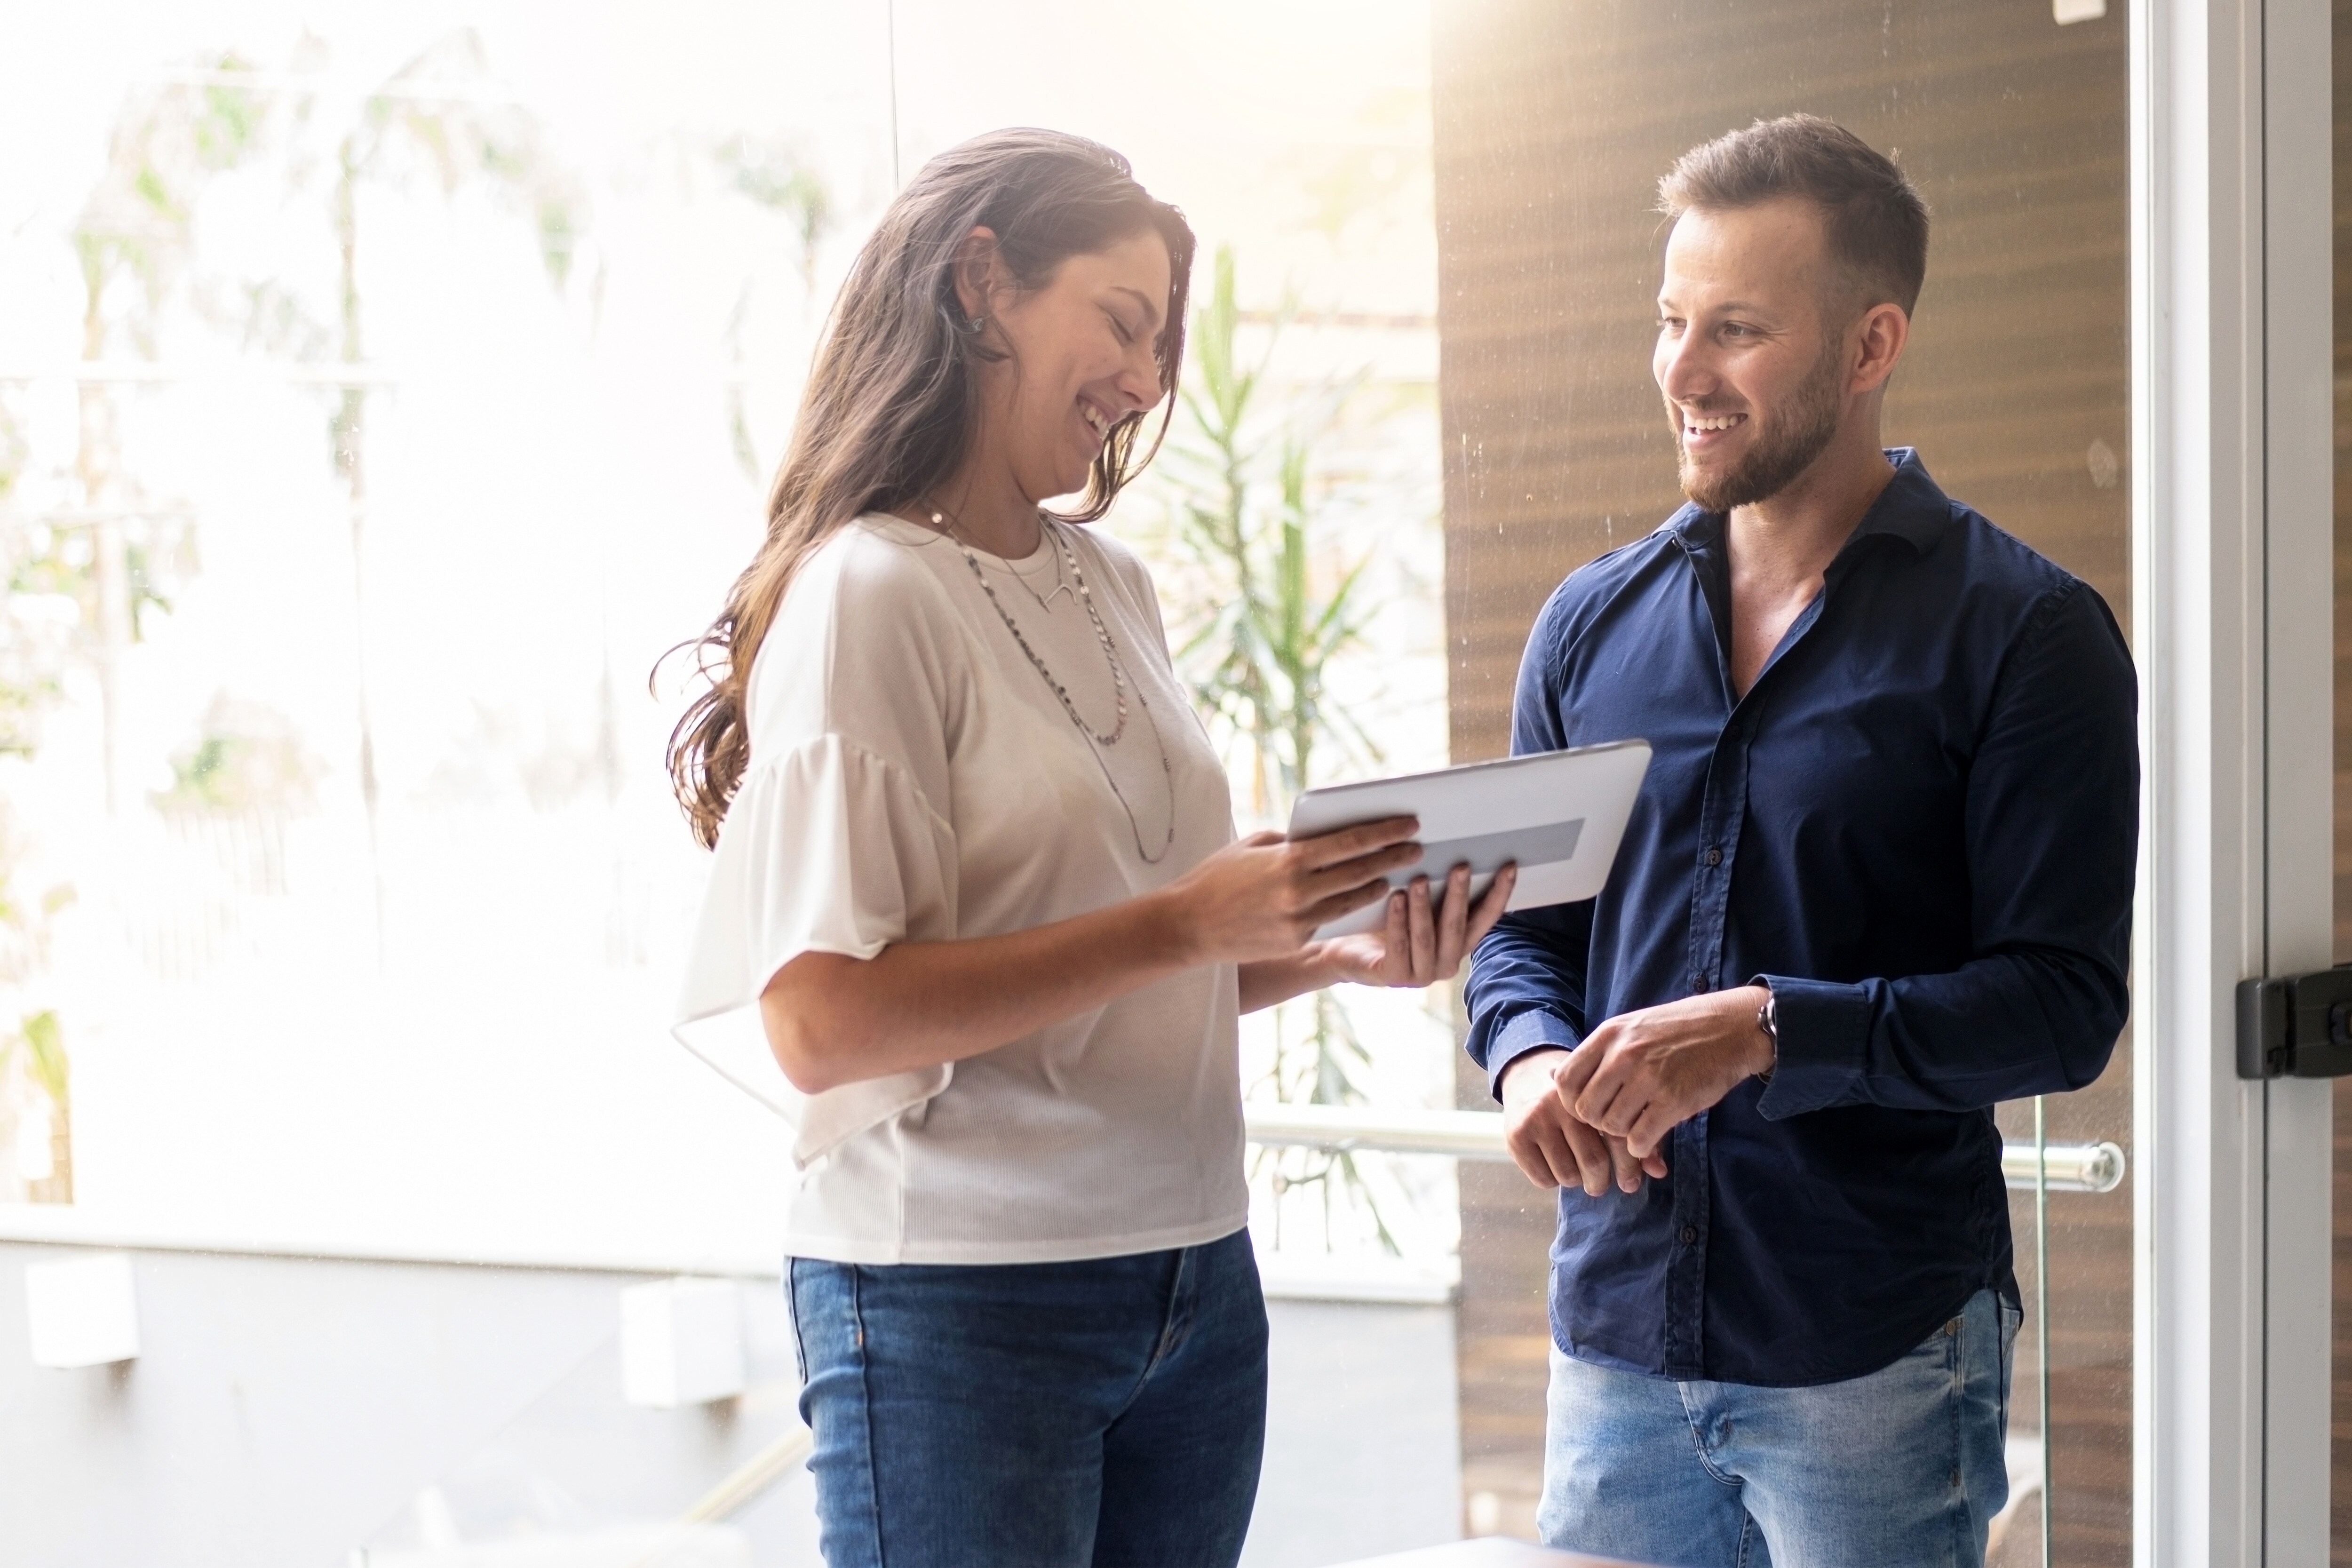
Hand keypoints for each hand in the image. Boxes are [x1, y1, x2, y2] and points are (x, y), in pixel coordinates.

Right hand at [1164, 818, 1422, 965]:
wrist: (1189, 925)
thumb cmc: (1217, 878)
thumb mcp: (1252, 845)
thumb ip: (1289, 841)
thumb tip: (1323, 836)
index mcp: (1289, 859)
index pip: (1349, 842)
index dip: (1384, 833)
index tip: (1409, 825)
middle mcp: (1299, 890)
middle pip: (1360, 872)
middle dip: (1393, 858)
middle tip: (1416, 849)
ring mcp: (1299, 919)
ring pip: (1353, 901)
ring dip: (1379, 887)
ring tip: (1396, 876)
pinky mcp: (1296, 940)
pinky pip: (1331, 920)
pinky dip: (1350, 908)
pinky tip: (1365, 900)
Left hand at [1314, 862, 1517, 988]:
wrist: (1346, 953)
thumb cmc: (1387, 923)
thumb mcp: (1419, 905)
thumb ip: (1439, 891)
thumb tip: (1457, 852)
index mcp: (1458, 944)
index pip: (1485, 918)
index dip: (1499, 894)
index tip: (1508, 866)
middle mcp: (1446, 962)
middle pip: (1457, 926)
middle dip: (1459, 895)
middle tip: (1460, 867)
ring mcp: (1422, 974)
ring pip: (1427, 937)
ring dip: (1424, 907)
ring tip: (1420, 879)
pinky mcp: (1394, 977)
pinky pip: (1399, 945)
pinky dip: (1397, 921)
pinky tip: (1395, 898)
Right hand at [1499, 1048, 1666, 1196]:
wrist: (1526, 1070)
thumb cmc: (1578, 1093)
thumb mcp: (1607, 1101)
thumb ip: (1635, 1132)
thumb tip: (1660, 1172)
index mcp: (1589, 1091)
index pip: (1617, 1138)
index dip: (1629, 1166)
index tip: (1631, 1183)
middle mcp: (1561, 1104)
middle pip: (1594, 1162)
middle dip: (1601, 1181)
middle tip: (1600, 1183)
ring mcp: (1535, 1119)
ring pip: (1568, 1175)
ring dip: (1576, 1181)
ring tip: (1576, 1171)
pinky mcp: (1516, 1136)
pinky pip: (1543, 1179)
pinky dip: (1552, 1180)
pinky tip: (1554, 1164)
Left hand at [1556, 986, 1774, 1161]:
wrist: (1732, 1027)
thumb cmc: (1679, 1030)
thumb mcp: (1630, 1027)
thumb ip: (1596, 1053)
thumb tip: (1553, 1078)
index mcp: (1609, 1035)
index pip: (1565, 1081)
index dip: (1571, 1102)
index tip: (1588, 1106)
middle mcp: (1625, 1055)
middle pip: (1586, 1110)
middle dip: (1597, 1122)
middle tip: (1615, 1120)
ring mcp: (1649, 1078)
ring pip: (1612, 1126)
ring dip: (1621, 1133)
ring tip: (1636, 1124)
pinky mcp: (1674, 1101)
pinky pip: (1639, 1139)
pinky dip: (1641, 1145)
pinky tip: (1650, 1135)